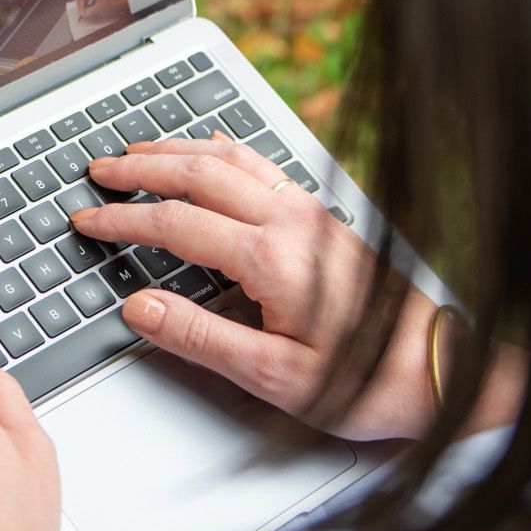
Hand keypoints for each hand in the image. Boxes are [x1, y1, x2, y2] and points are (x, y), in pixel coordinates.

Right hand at [74, 133, 449, 441]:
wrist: (441, 368)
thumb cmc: (366, 380)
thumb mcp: (275, 377)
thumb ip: (201, 339)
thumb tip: (139, 308)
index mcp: (272, 259)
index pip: (177, 224)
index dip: (124, 220)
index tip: (88, 219)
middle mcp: (291, 222)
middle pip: (199, 173)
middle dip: (141, 168)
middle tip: (98, 170)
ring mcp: (311, 213)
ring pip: (231, 159)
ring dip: (178, 150)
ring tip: (137, 151)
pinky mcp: (325, 217)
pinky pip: (261, 165)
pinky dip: (220, 151)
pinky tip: (209, 153)